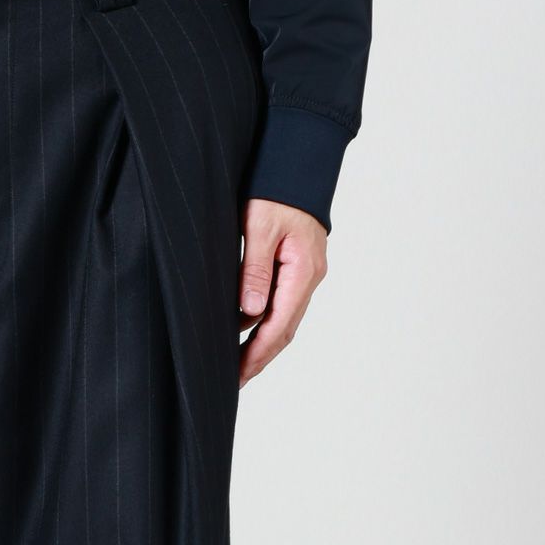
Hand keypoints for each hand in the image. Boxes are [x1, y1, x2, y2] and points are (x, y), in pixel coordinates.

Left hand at [237, 199, 328, 385]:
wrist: (298, 162)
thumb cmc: (276, 189)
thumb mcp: (258, 227)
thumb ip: (254, 270)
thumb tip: (250, 313)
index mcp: (303, 270)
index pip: (279, 325)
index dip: (258, 353)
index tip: (239, 375)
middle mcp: (309, 277)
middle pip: (284, 329)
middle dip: (259, 357)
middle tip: (235, 381)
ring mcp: (306, 273)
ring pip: (283, 318)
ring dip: (260, 342)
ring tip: (236, 364)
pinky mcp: (297, 267)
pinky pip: (281, 302)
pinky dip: (263, 321)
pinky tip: (242, 330)